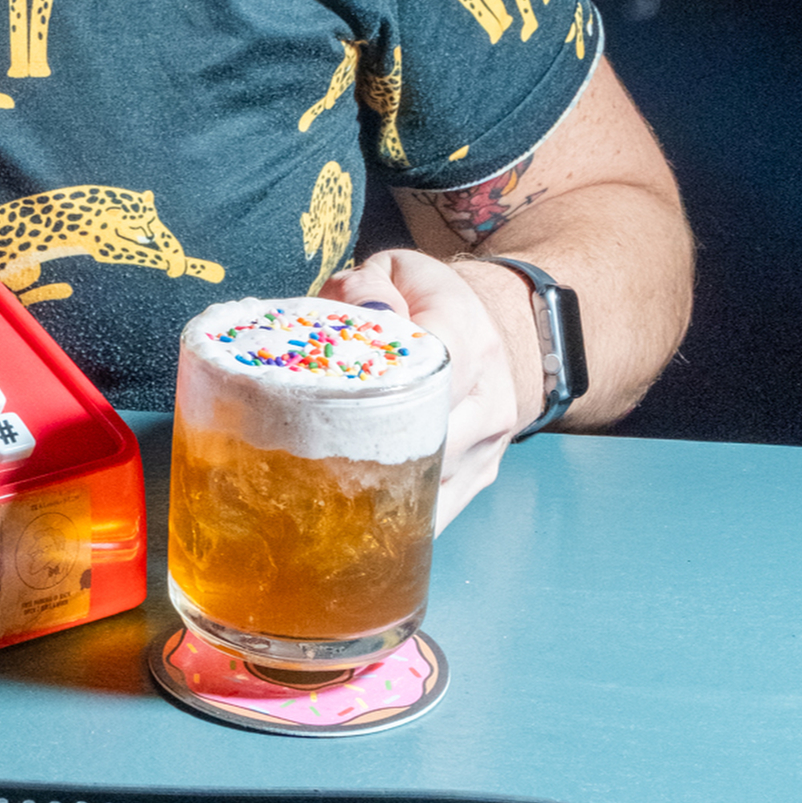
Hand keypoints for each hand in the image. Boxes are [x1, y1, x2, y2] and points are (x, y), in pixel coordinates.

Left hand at [318, 247, 525, 530]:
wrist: (499, 328)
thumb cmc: (431, 300)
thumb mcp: (399, 271)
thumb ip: (368, 284)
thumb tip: (362, 309)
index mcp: (470, 341)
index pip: (427, 382)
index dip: (375, 404)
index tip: (322, 415)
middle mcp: (489, 400)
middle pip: (427, 446)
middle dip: (366, 459)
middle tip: (303, 467)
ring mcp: (489, 445)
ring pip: (432, 489)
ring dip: (378, 498)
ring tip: (316, 500)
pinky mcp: (480, 476)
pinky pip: (439, 512)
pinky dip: (398, 524)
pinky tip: (354, 531)